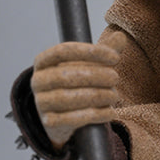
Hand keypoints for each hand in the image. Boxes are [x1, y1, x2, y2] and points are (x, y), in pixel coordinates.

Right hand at [30, 27, 127, 147]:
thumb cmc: (77, 84)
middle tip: (116, 78)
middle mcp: (37, 81)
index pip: (63, 51)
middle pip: (66, 75)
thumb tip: (121, 36)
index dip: (90, 52)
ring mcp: (41, 103)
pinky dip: (94, 115)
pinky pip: (71, 119)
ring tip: (114, 95)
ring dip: (96, 96)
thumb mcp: (89, 65)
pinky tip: (110, 112)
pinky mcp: (48, 123)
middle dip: (95, 76)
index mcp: (43, 61)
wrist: (62, 117)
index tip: (114, 57)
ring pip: (67, 98)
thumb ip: (104, 51)